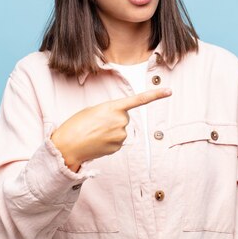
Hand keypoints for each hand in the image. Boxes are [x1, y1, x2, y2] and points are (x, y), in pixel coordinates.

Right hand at [50, 88, 171, 171]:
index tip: (169, 91)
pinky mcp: (118, 147)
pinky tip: (97, 141)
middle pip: (124, 118)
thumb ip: (110, 111)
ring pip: (120, 130)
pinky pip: (117, 141)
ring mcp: (121, 135)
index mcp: (114, 107)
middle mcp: (121, 121)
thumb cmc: (77, 124)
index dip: (155, 95)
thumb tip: (119, 122)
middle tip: (96, 124)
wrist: (68, 145)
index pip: (139, 100)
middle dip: (113, 120)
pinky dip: (108, 141)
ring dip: (110, 131)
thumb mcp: (93, 110)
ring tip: (94, 133)